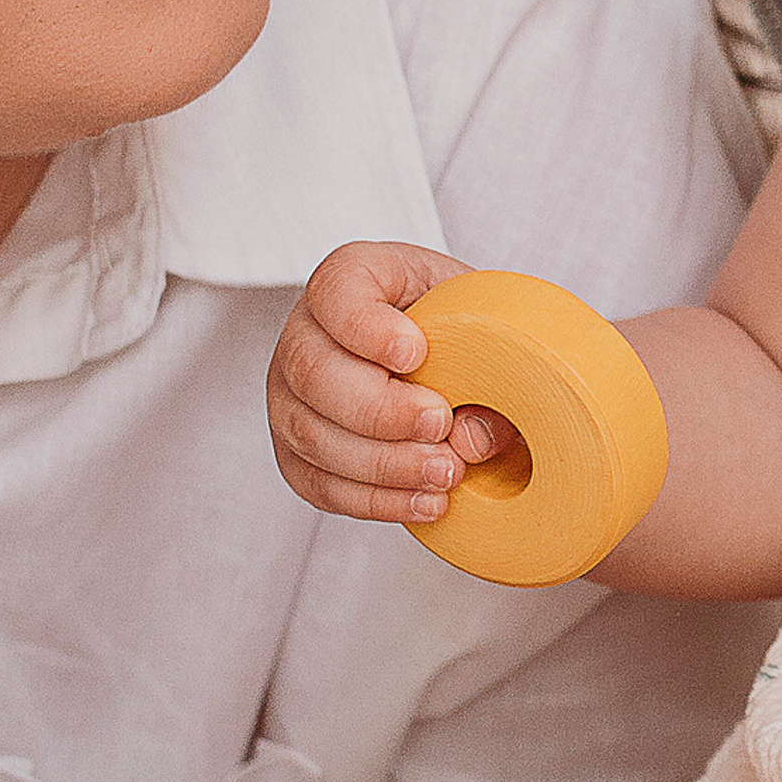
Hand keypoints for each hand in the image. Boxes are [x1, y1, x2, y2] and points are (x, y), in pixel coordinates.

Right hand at [267, 237, 503, 527]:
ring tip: (447, 473)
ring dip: (385, 464)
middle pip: (312, 372)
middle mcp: (304, 334)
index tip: (416, 352)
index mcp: (350, 279)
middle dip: (381, 410)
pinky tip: (427, 503)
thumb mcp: (486, 321)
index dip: (367, 327)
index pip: (333, 291)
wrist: (446, 356)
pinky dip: (376, 501)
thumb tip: (473, 435)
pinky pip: (320, 484)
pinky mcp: (297, 452)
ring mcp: (290, 396)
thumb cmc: (462, 325)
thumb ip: (491, 366)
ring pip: (312, 435)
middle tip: (441, 424)